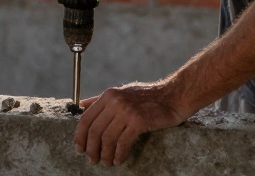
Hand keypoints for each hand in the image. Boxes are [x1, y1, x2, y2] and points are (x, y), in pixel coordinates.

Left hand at [73, 80, 190, 166]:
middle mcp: (116, 101)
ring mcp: (127, 111)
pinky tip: (119, 160)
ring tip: (107, 162)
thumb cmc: (149, 96)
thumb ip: (102, 100)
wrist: (174, 96)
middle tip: (93, 160)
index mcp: (109, 95)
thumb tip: (82, 105)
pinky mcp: (139, 121)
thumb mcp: (123, 92)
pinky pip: (123, 143)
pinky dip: (119, 155)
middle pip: (95, 131)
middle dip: (91, 149)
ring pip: (107, 139)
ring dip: (105, 155)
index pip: (86, 119)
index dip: (80, 137)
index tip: (81, 149)